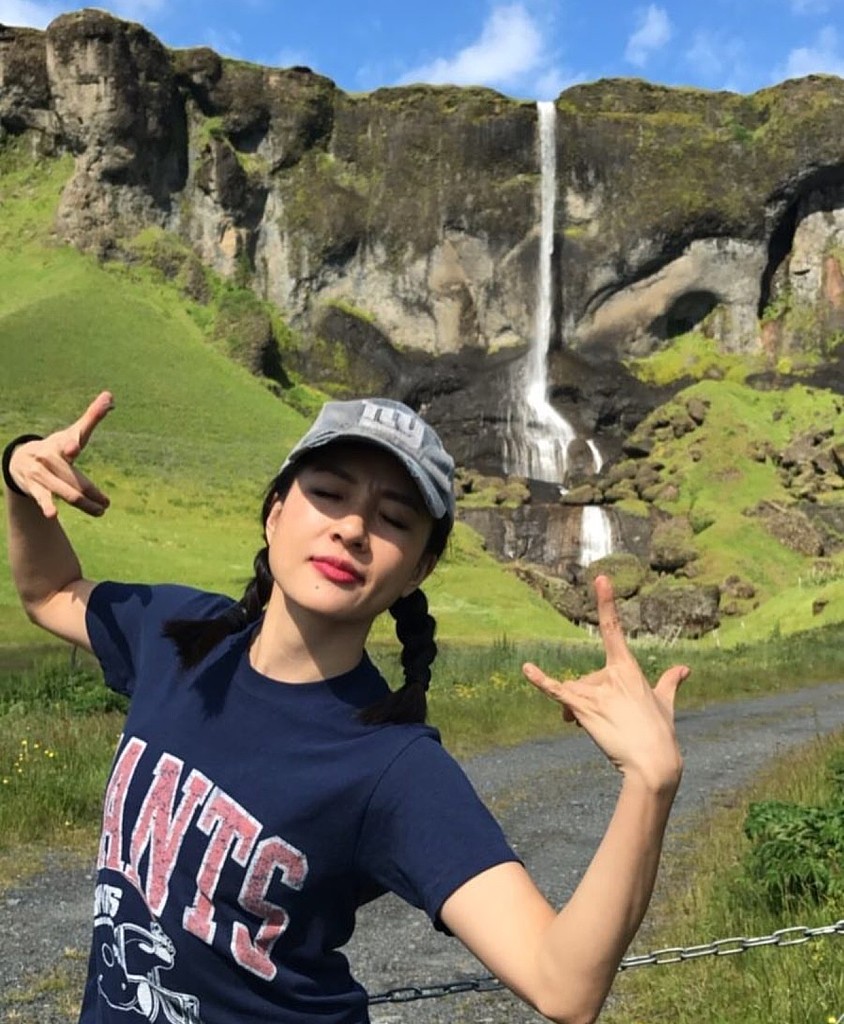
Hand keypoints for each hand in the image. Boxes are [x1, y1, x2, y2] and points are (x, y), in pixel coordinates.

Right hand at [9, 391, 113, 518]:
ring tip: (100, 511)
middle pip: (73, 477)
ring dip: (84, 503)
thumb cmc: (56, 446)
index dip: (71, 444)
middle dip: (91, 492)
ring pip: (65, 491)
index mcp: (60, 443)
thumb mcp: (72, 432)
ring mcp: (40, 474)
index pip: (67, 443)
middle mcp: (48, 458)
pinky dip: (46, 505)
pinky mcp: (34, 487)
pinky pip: (42, 497)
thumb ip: (92, 417)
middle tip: (106, 503)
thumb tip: (110, 396)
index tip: (74, 447)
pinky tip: (52, 515)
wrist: (21, 458)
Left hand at [522, 575, 688, 792]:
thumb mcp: (665, 703)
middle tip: (609, 724)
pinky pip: (556, 690)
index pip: (613, 629)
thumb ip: (669, 681)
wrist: (653, 762)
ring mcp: (595, 690)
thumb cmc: (660, 733)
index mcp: (628, 668)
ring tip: (597, 729)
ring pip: (574, 692)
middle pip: (585, 679)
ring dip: (577, 710)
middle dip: (589, 700)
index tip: (600, 578)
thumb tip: (684, 668)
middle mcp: (610, 674)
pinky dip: (540, 680)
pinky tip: (526, 669)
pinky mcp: (583, 708)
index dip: (606, 602)